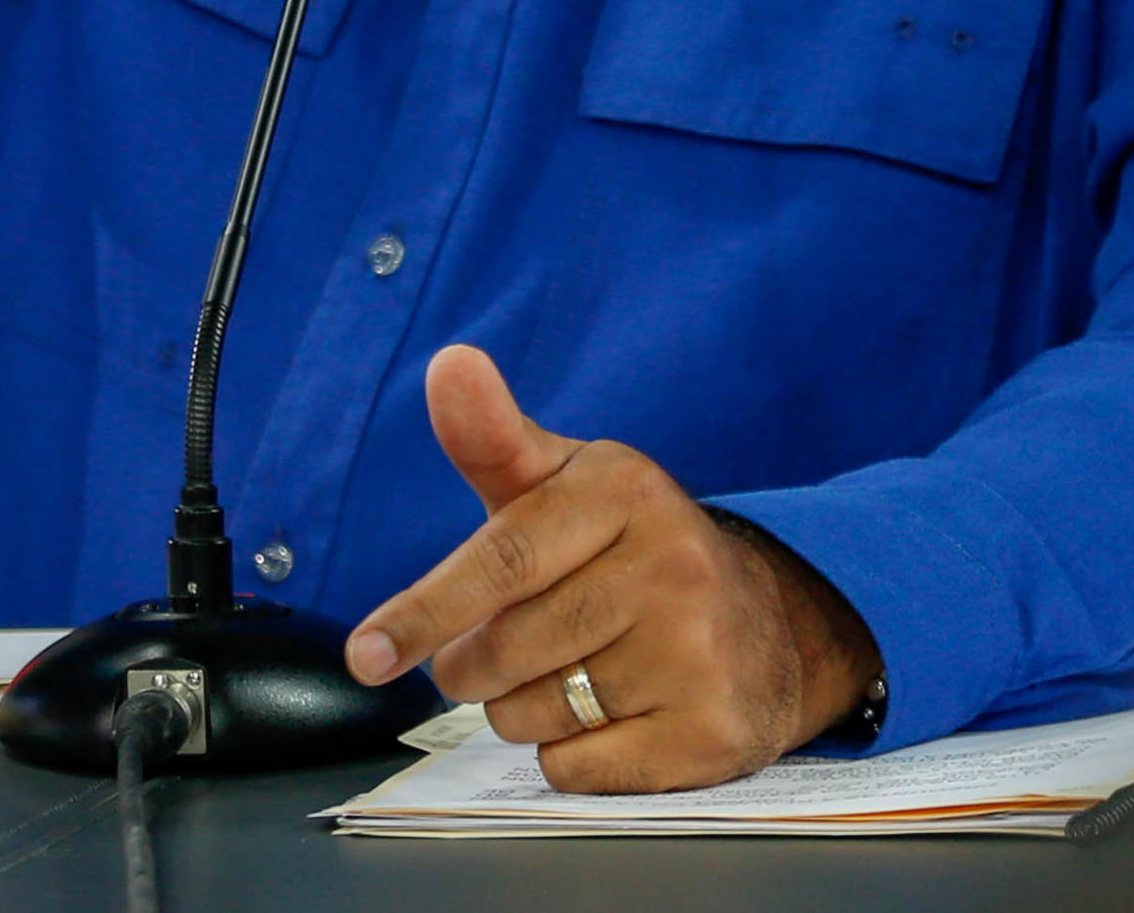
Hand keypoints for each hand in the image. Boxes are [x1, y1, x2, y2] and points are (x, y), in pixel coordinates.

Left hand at [341, 343, 878, 793]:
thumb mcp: (565, 485)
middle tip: (494, 653)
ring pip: (534, 716)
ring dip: (524, 710)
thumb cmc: (628, 551)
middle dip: (473, 667)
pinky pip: (578, 770)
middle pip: (505, 651)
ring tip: (574, 673)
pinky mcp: (711, 734)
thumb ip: (493, 438)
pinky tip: (613, 717)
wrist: (766, 627)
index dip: (424, 611)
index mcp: (626, 490)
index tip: (366, 654)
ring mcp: (699, 654)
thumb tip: (448, 363)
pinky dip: (571, 757)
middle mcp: (673, 566)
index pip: (501, 560)